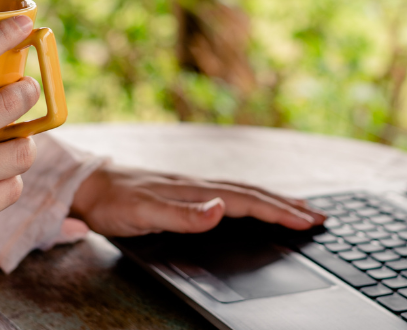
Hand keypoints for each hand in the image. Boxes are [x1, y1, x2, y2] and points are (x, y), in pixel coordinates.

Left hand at [69, 164, 325, 236]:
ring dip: (274, 201)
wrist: (86, 185)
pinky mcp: (184, 192)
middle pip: (252, 194)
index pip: (246, 201)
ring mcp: (192, 187)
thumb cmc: (113, 202)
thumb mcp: (143, 213)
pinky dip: (250, 200)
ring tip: (298, 209)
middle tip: (319, 217)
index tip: (308, 221)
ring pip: (243, 193)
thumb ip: (181, 215)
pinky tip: (252, 205)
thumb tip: (219, 209)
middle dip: (287, 205)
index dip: (279, 211)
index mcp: (195, 190)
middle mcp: (198, 185)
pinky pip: (228, 195)